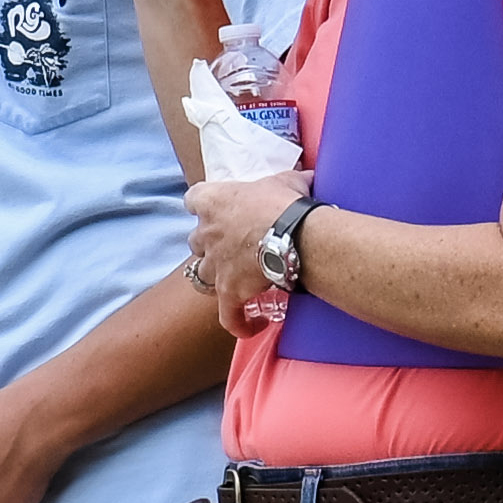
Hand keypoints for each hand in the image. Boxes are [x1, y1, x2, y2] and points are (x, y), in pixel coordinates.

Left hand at [184, 163, 308, 320]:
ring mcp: (214, 265)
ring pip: (202, 276)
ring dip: (217, 279)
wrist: (294, 236)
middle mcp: (205, 233)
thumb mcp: (288, 181)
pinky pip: (228, 315)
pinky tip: (252, 325)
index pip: (194, 199)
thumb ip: (290, 180)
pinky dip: (238, 321)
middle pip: (196, 241)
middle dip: (211, 245)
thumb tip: (308, 177)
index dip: (203, 205)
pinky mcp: (228, 293)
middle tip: (235, 248)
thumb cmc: (288, 204)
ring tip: (237, 282)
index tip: (216, 210)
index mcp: (214, 201)